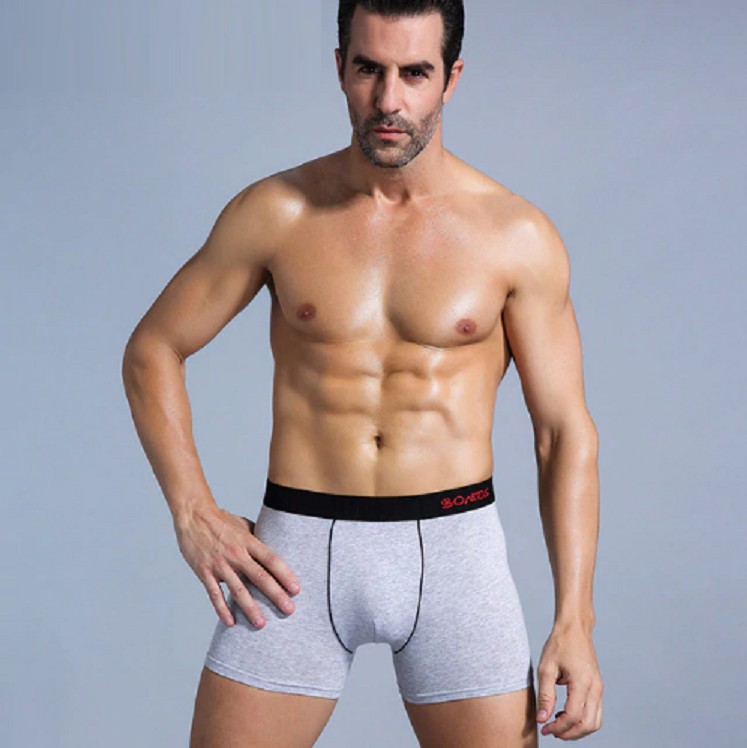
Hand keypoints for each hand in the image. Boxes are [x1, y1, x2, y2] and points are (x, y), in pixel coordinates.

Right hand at [173, 504, 301, 628]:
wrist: (193, 516)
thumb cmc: (221, 520)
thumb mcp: (243, 524)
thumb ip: (256, 539)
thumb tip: (272, 549)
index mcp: (248, 541)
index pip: (271, 560)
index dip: (285, 575)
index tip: (296, 589)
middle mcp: (236, 554)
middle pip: (259, 577)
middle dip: (275, 595)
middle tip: (289, 610)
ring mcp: (220, 564)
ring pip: (238, 590)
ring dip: (250, 608)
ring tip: (262, 623)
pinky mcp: (204, 572)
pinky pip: (215, 594)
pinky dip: (222, 609)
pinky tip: (231, 623)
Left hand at [535, 623, 602, 739]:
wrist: (574, 628)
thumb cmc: (560, 644)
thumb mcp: (546, 668)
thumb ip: (545, 695)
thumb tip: (542, 719)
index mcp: (582, 682)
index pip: (573, 716)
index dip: (558, 727)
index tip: (544, 729)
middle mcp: (595, 688)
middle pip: (587, 725)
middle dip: (568, 733)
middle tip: (550, 731)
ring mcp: (599, 689)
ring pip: (595, 722)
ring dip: (577, 730)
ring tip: (558, 725)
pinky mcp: (597, 688)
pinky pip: (595, 713)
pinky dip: (583, 721)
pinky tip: (566, 714)